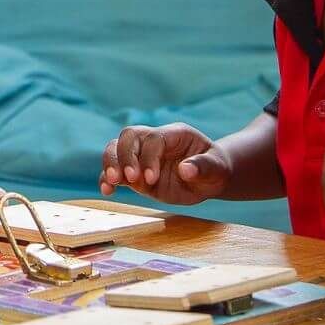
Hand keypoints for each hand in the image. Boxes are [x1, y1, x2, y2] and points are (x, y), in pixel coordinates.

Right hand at [99, 123, 231, 205]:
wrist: (208, 178)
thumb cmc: (214, 169)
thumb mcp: (217, 168)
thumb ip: (204, 167)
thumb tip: (186, 169)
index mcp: (174, 134)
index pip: (154, 138)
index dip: (149, 156)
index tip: (151, 179)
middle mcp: (154, 141)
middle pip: (129, 137)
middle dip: (124, 156)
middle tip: (129, 178)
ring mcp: (142, 156)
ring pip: (116, 149)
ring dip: (110, 164)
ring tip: (112, 183)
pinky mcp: (135, 174)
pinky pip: (115, 171)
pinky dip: (107, 178)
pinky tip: (106, 190)